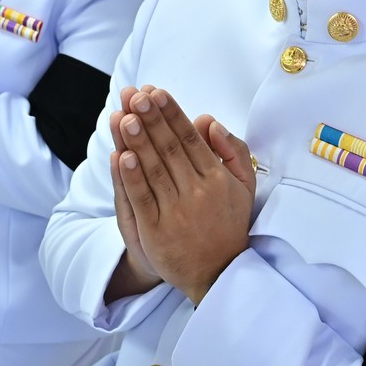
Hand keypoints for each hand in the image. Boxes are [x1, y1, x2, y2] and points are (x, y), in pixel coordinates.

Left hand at [110, 85, 256, 305]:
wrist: (218, 273)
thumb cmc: (229, 224)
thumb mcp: (244, 186)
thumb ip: (233, 150)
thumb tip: (209, 120)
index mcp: (217, 178)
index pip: (190, 138)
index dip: (171, 114)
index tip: (156, 92)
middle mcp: (197, 192)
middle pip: (170, 149)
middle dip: (151, 119)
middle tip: (135, 94)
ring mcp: (176, 212)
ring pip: (154, 170)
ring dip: (138, 141)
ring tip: (124, 116)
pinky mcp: (156, 231)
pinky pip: (142, 199)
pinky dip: (131, 177)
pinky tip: (121, 156)